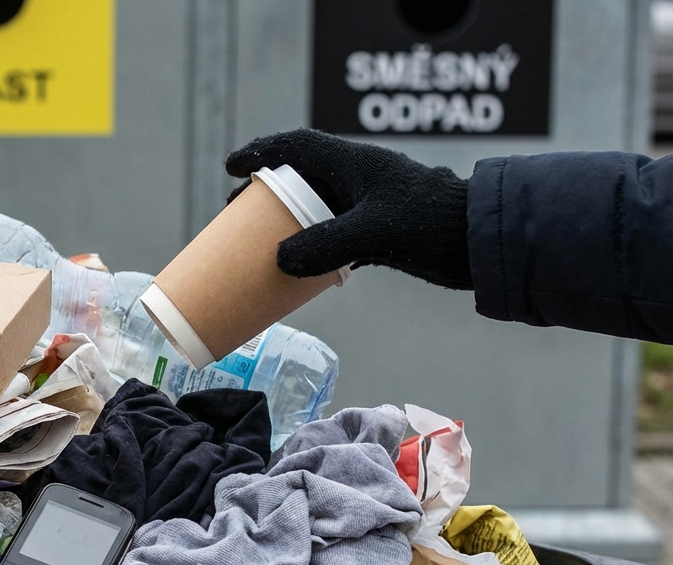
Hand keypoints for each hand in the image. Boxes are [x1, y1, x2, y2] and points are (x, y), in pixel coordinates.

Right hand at [226, 129, 472, 289]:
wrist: (483, 242)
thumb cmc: (433, 225)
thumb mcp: (375, 233)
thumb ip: (325, 246)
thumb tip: (279, 262)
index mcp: (355, 163)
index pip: (296, 147)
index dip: (260, 153)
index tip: (230, 168)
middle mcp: (358, 179)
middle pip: (299, 177)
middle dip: (264, 192)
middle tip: (234, 212)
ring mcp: (368, 205)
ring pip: (313, 207)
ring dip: (284, 222)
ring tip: (256, 241)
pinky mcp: (379, 232)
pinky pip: (331, 235)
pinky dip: (309, 248)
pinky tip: (296, 269)